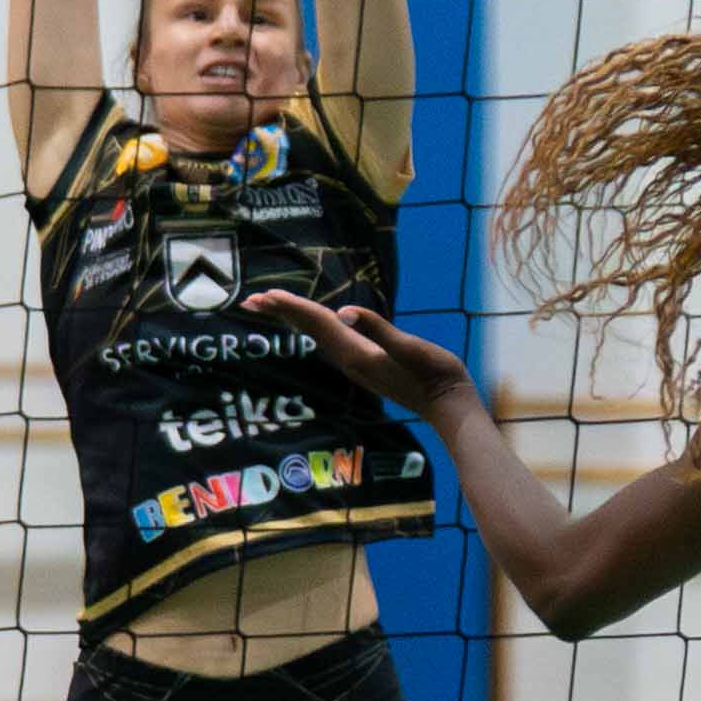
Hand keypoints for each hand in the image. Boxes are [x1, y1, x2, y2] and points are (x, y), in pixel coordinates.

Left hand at [250, 290, 473, 420]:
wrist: (449, 405)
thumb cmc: (435, 375)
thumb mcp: (408, 348)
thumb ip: (377, 329)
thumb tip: (343, 312)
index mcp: (356, 352)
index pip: (317, 323)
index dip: (291, 307)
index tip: (265, 296)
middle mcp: (351, 359)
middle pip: (310, 330)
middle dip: (282, 313)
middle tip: (251, 300)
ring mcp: (359, 364)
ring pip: (319, 336)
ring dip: (295, 320)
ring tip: (273, 308)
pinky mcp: (369, 365)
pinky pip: (333, 341)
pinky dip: (317, 328)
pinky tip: (316, 326)